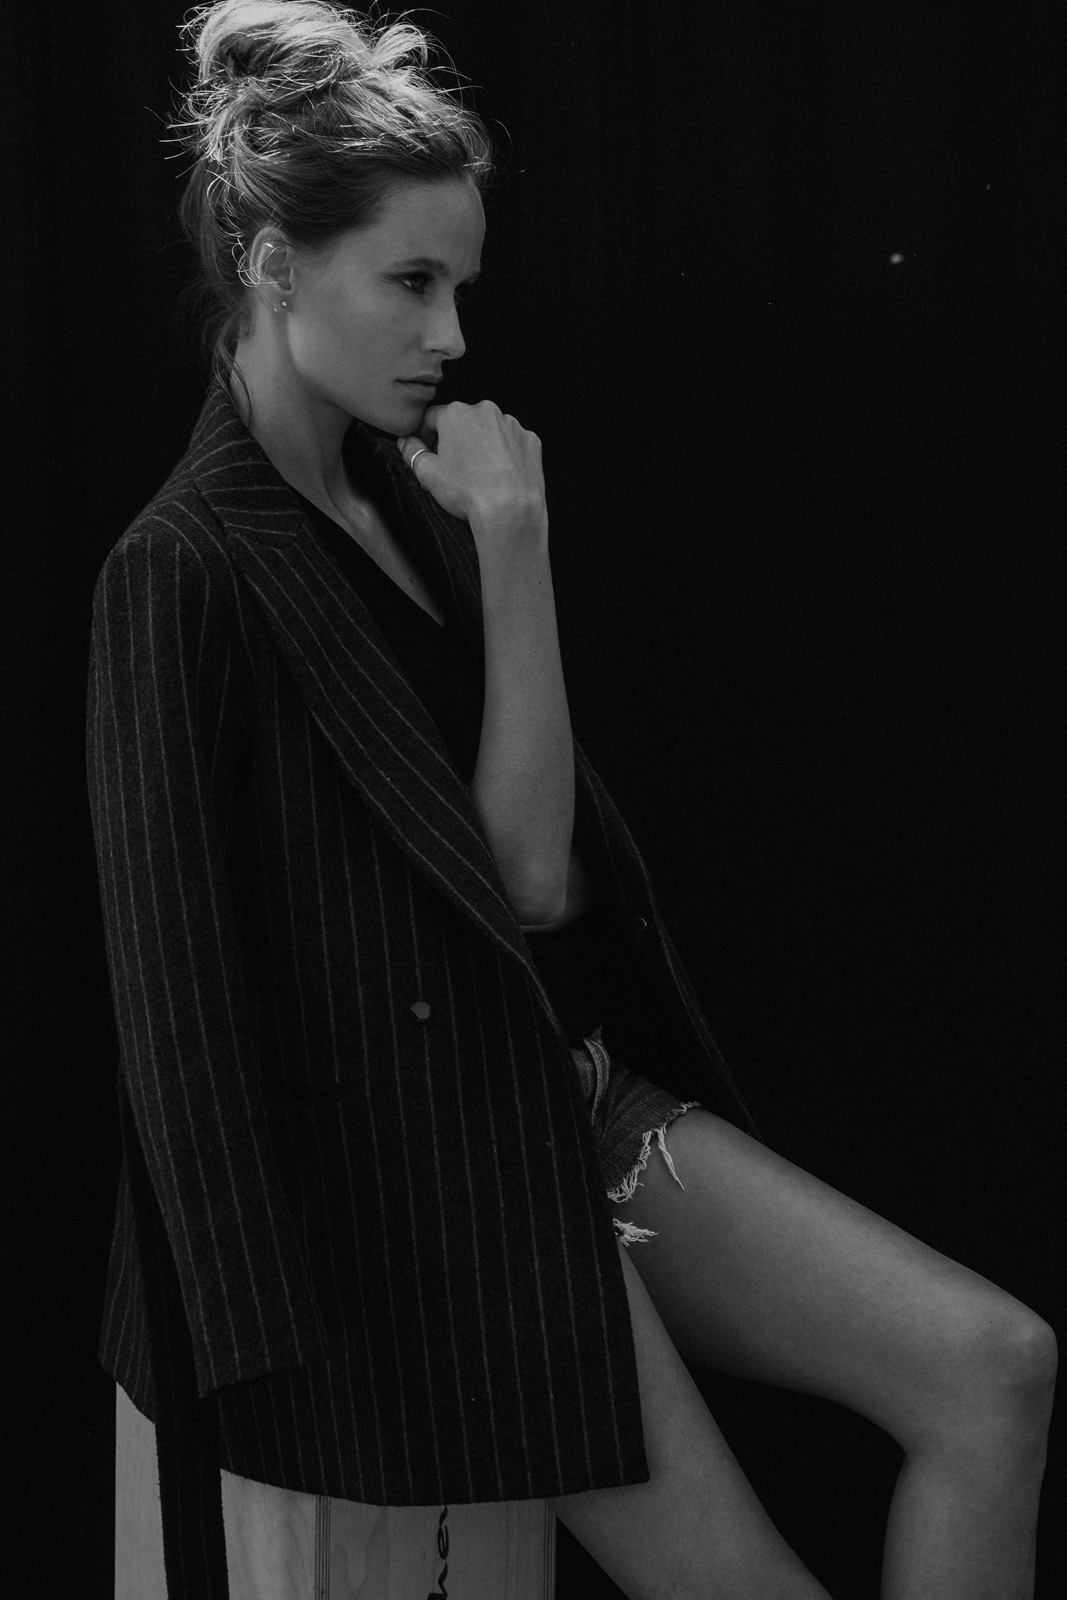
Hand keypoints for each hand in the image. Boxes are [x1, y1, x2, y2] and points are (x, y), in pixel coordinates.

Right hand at [397, 401, 545, 528]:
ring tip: (480, 475)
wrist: (510, 510)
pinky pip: (513, 443)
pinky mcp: (530, 440)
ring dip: (482, 446)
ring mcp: (511, 425)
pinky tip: (501, 475)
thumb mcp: (428, 473)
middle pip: (463, 423)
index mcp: (456, 414)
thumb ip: (413, 453)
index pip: (432, 418)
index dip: (426, 437)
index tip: (428, 453)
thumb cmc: (468, 491)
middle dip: (456, 441)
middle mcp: (486, 411)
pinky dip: (506, 455)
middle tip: (454, 470)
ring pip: (490, 431)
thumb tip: (406, 443)